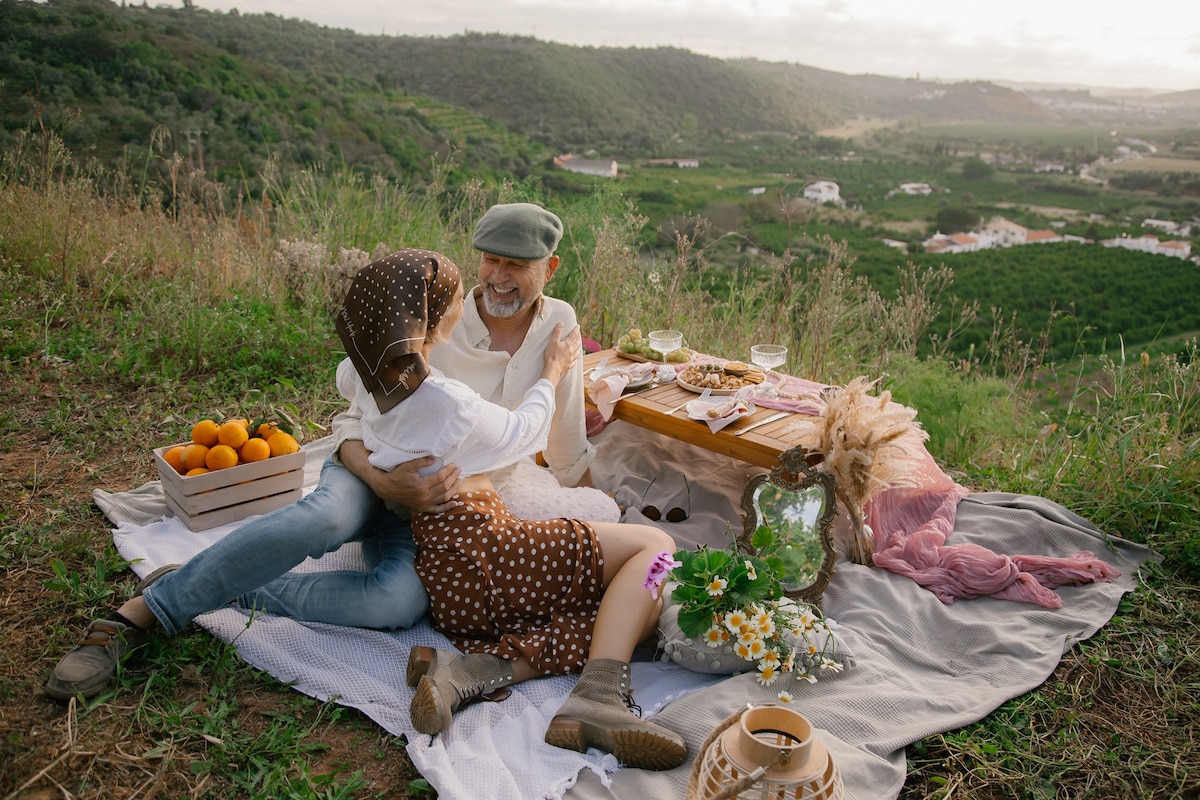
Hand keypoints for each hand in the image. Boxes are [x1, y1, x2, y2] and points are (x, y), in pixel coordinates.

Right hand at [340, 440, 461, 512]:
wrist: (387, 488)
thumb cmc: (397, 475)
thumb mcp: (408, 466)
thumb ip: (422, 461)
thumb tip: (435, 459)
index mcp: (421, 485)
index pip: (441, 477)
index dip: (449, 470)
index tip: (454, 465)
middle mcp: (424, 496)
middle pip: (444, 487)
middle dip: (453, 478)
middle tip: (459, 470)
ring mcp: (424, 504)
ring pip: (444, 497)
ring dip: (454, 489)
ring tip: (459, 481)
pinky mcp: (422, 508)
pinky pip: (437, 510)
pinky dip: (447, 507)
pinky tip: (455, 503)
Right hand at [540, 322, 582, 385]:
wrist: (553, 369)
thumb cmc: (552, 355)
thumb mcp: (553, 341)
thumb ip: (557, 332)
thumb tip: (561, 323)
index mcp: (567, 344)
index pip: (573, 335)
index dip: (576, 330)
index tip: (578, 326)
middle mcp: (571, 350)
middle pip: (577, 343)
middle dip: (579, 337)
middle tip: (579, 335)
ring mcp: (571, 358)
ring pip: (578, 351)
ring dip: (579, 346)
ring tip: (579, 344)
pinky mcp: (569, 365)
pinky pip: (575, 360)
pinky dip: (576, 357)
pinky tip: (576, 357)